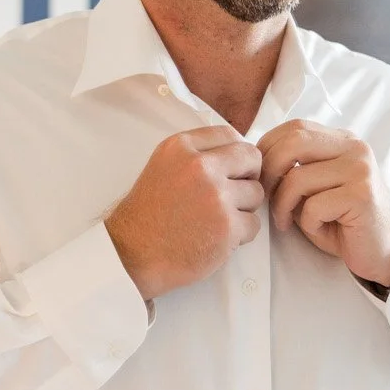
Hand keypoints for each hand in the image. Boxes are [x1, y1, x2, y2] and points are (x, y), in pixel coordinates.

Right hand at [105, 127, 265, 300]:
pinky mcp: (228, 226)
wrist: (133, 255)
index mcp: (181, 147)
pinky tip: (217, 238)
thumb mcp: (162, 168)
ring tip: (217, 220)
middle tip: (234, 193)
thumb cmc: (147, 216)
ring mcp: (216, 196)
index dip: (235, 154)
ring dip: (244, 208)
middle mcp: (200, 166)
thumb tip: (236, 155)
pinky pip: (254, 224)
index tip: (231, 169)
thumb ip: (195, 156)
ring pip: (256, 193)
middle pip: (250, 158)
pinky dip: (241, 234)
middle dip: (248, 176)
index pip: (229, 134)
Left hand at [257, 121, 389, 288]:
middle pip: (293, 143)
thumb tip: (255, 163)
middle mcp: (354, 148)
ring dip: (283, 205)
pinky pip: (314, 206)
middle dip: (268, 173)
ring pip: (298, 178)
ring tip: (287, 221)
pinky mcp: (362, 195)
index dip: (267, 150)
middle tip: (264, 198)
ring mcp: (361, 169)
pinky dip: (307, 222)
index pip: (294, 128)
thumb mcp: (315, 187)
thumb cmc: (343, 220)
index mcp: (342, 140)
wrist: (385, 250)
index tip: (259, 177)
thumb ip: (293, 169)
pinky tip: (318, 228)